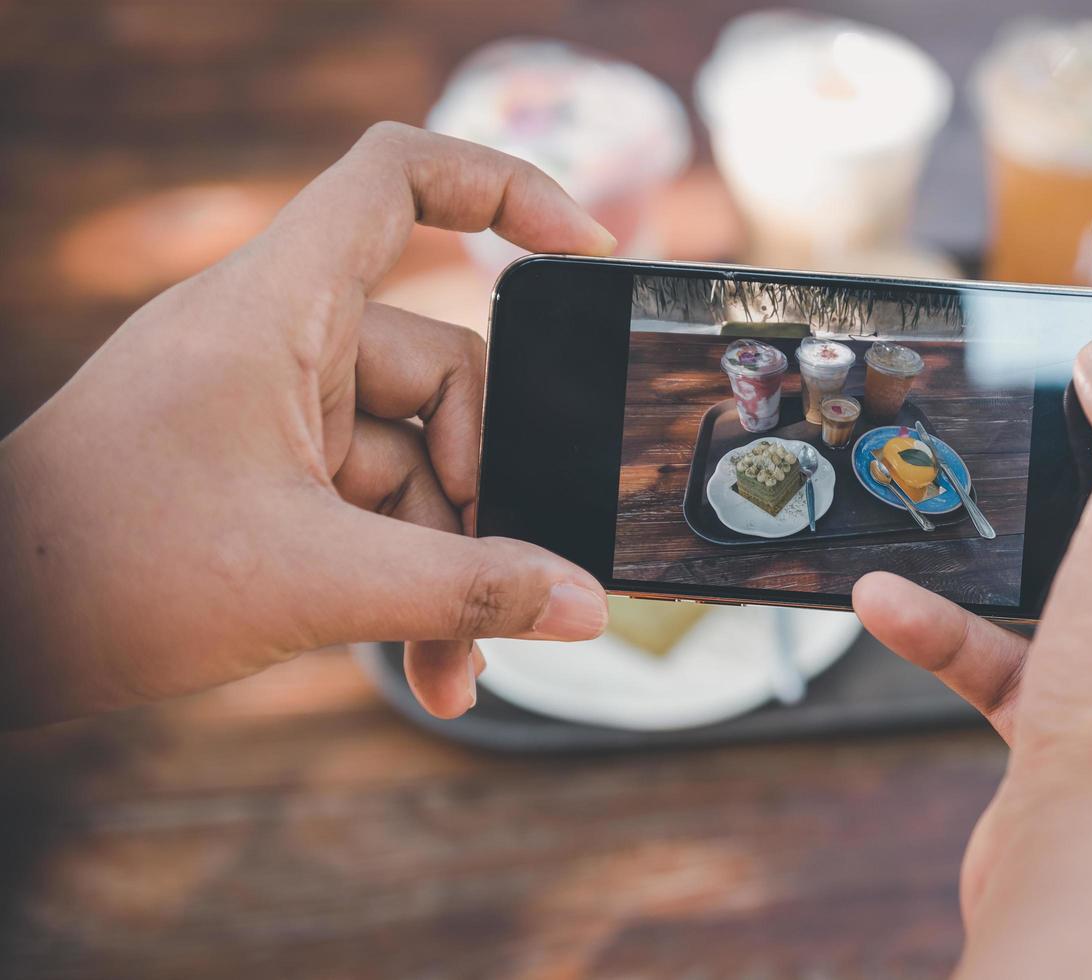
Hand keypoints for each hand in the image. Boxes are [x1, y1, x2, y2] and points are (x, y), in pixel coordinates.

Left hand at [0, 123, 617, 725]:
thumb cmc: (105, 571)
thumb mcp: (312, 584)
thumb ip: (466, 591)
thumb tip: (584, 605)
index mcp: (277, 307)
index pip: (397, 179)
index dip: (503, 185)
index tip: (583, 247)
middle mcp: (281, 338)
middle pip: (442, 375)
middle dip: (480, 500)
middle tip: (502, 590)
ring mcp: (275, 404)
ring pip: (415, 462)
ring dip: (446, 566)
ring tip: (452, 666)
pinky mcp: (269, 466)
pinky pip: (375, 504)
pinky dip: (403, 578)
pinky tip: (424, 660)